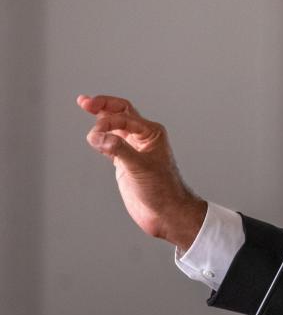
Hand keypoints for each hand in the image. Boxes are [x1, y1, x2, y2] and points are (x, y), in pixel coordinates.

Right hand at [77, 94, 205, 247]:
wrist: (167, 212)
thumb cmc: (162, 190)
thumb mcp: (140, 167)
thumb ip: (119, 149)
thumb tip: (98, 136)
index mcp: (152, 133)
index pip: (125, 116)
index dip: (107, 121)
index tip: (94, 136)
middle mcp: (144, 138)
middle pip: (121, 113)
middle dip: (103, 105)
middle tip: (84, 101)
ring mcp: (134, 150)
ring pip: (115, 127)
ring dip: (101, 119)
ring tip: (86, 106)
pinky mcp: (126, 162)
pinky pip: (111, 143)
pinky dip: (101, 137)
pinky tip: (94, 136)